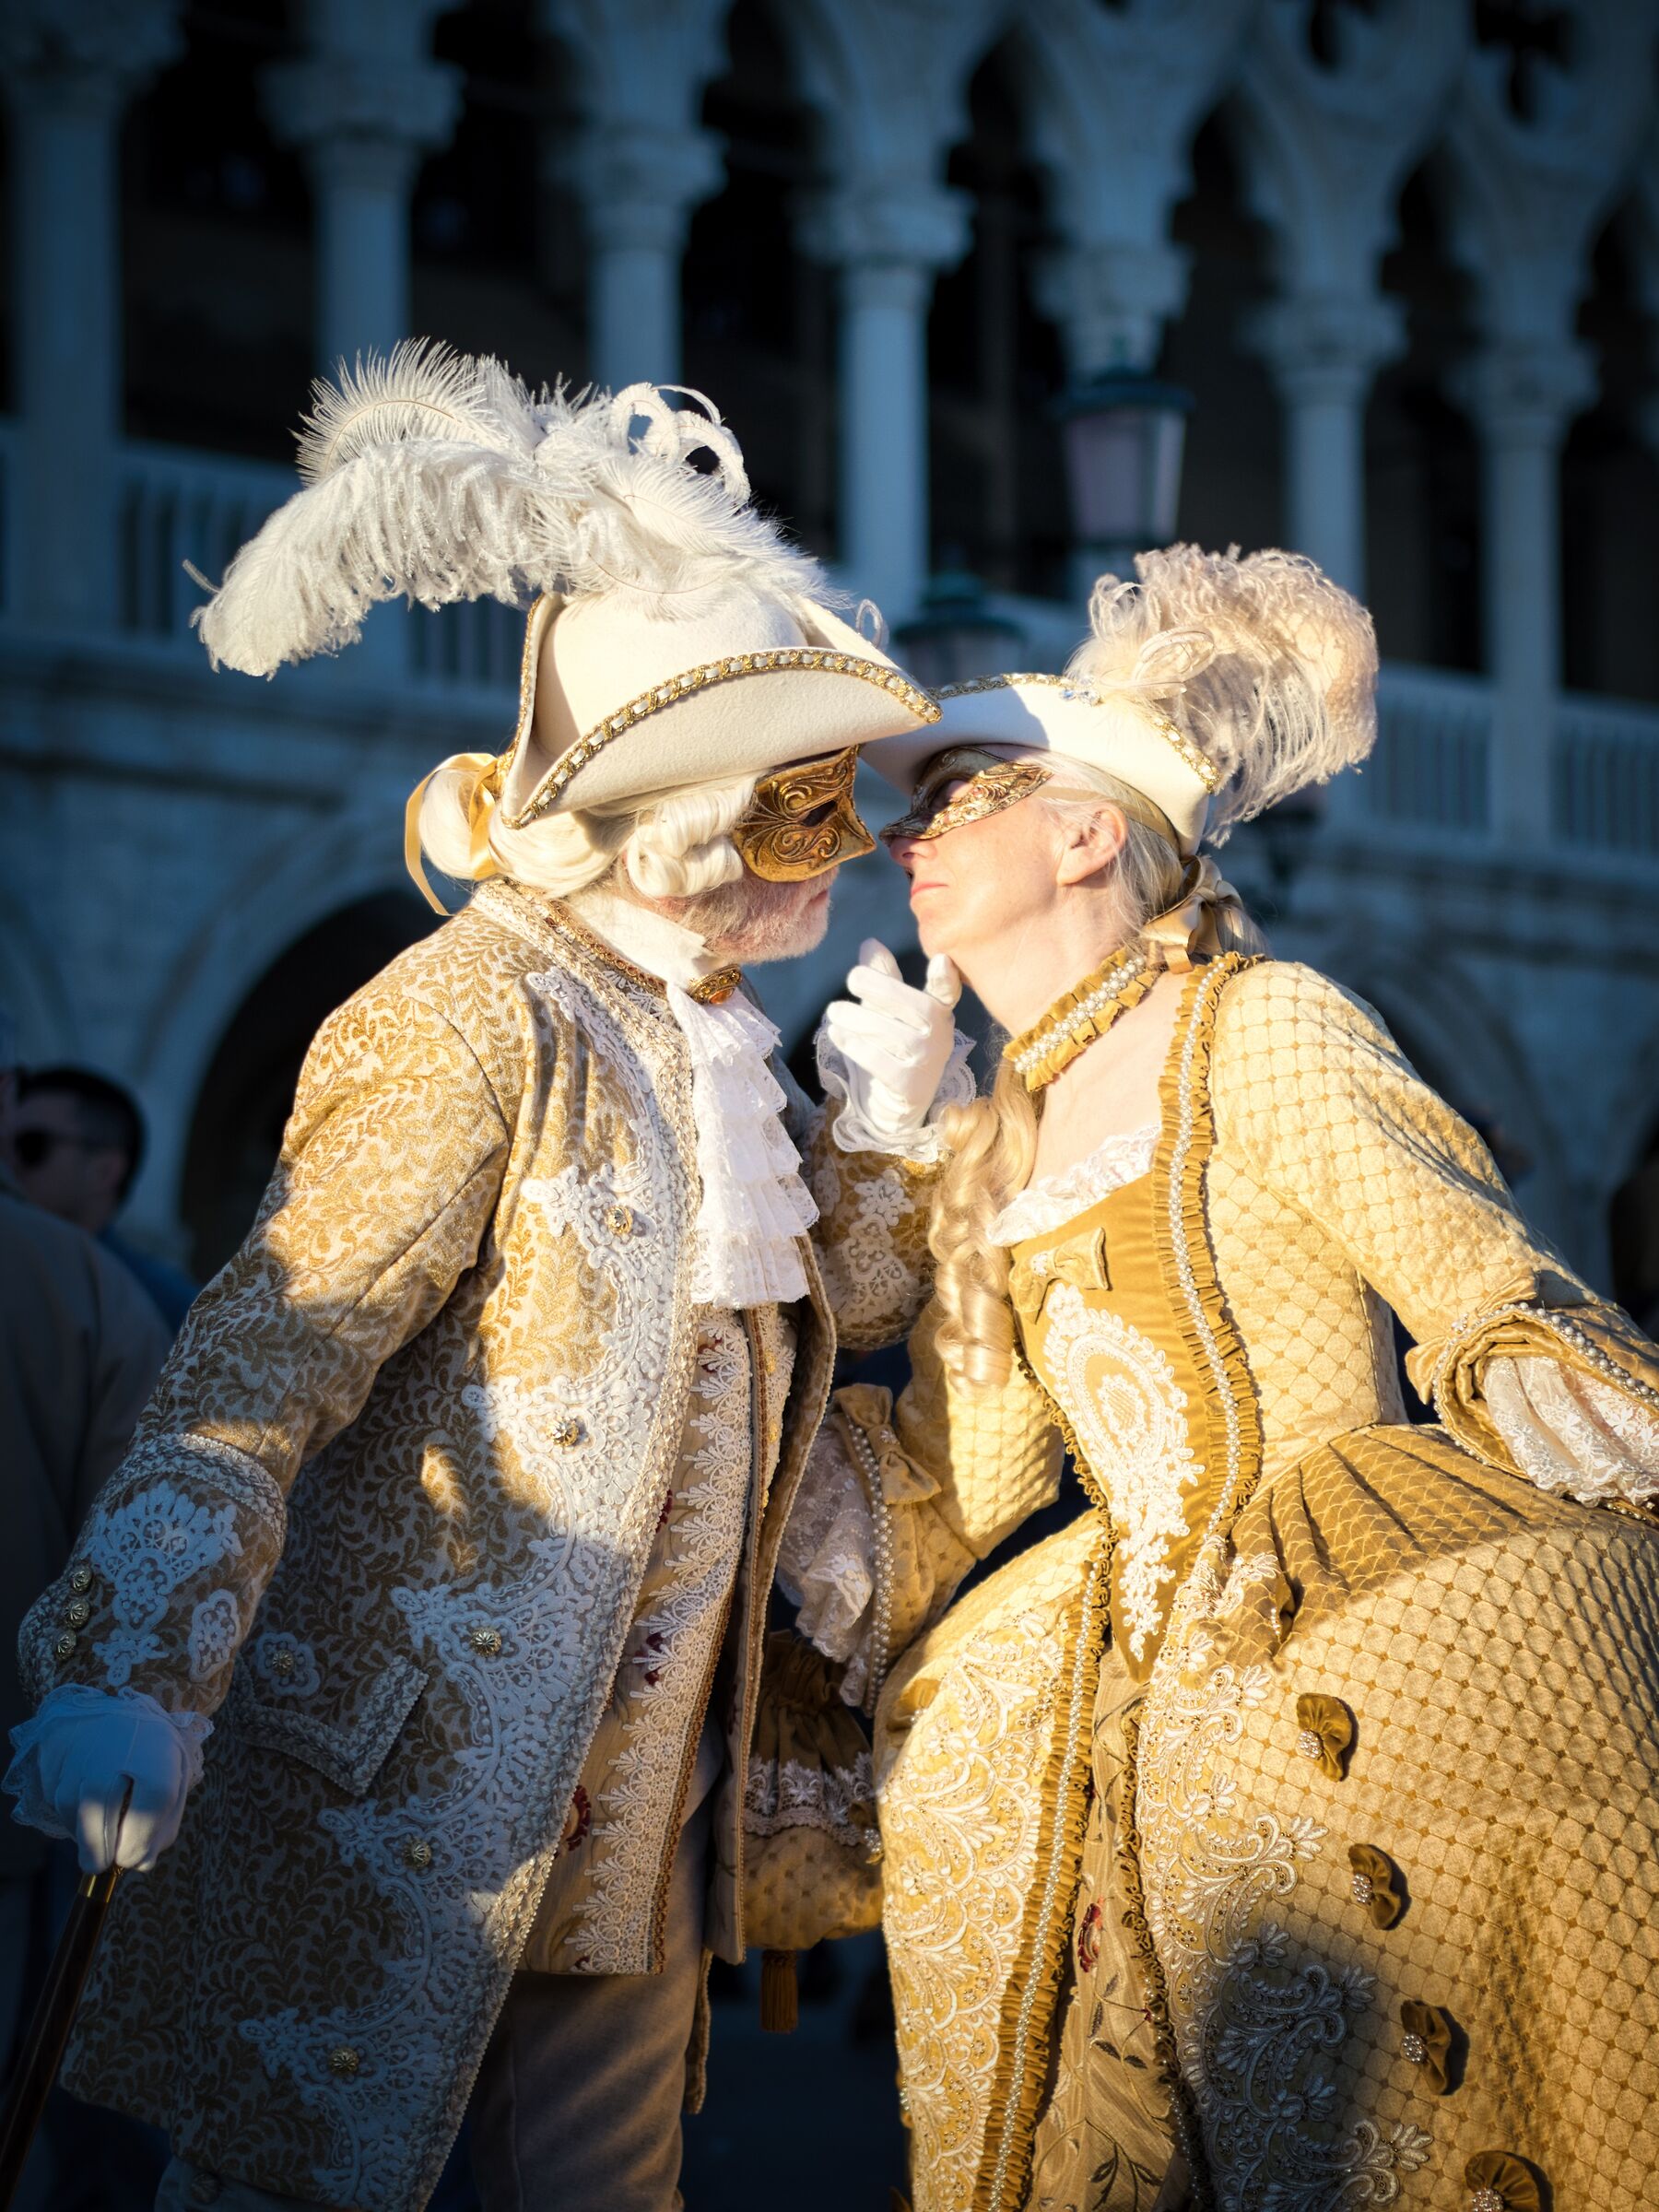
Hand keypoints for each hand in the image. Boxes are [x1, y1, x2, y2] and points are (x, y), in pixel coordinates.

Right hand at [32, 1697, 193, 1872]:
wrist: (110, 1713)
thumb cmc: (149, 1752)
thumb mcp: (173, 1777)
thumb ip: (165, 1822)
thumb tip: (141, 1862)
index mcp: (154, 1755)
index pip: (149, 1806)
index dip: (138, 1843)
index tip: (132, 1859)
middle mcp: (111, 1754)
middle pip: (99, 1813)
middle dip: (102, 1850)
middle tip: (105, 1862)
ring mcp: (77, 1759)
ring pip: (74, 1815)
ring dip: (86, 1835)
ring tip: (101, 1826)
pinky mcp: (53, 1765)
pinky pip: (58, 1807)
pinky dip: (72, 1819)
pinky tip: (86, 1806)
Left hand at [820, 939, 961, 1142]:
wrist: (895, 1104)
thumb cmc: (893, 1048)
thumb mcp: (888, 1010)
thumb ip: (883, 978)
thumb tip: (870, 943)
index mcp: (937, 1012)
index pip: (947, 994)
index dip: (946, 979)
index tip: (941, 960)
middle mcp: (939, 1036)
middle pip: (920, 1008)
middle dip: (885, 988)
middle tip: (851, 978)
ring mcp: (927, 1063)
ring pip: (897, 1036)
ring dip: (861, 1019)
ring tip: (833, 1011)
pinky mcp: (910, 1087)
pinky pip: (883, 1064)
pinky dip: (858, 1047)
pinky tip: (838, 1034)